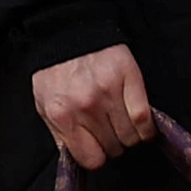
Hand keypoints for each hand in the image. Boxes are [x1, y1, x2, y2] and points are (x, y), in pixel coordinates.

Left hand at [31, 45, 153, 168]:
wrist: (68, 31)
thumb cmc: (55, 70)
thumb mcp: (44, 104)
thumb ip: (58, 133)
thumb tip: (76, 155)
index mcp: (62, 115)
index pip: (91, 158)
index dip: (98, 156)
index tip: (99, 149)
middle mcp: (85, 106)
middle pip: (113, 147)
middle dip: (113, 144)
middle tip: (110, 132)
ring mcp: (108, 92)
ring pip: (131, 136)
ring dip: (131, 136)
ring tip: (124, 125)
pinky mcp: (129, 78)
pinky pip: (143, 117)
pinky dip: (146, 128)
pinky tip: (142, 125)